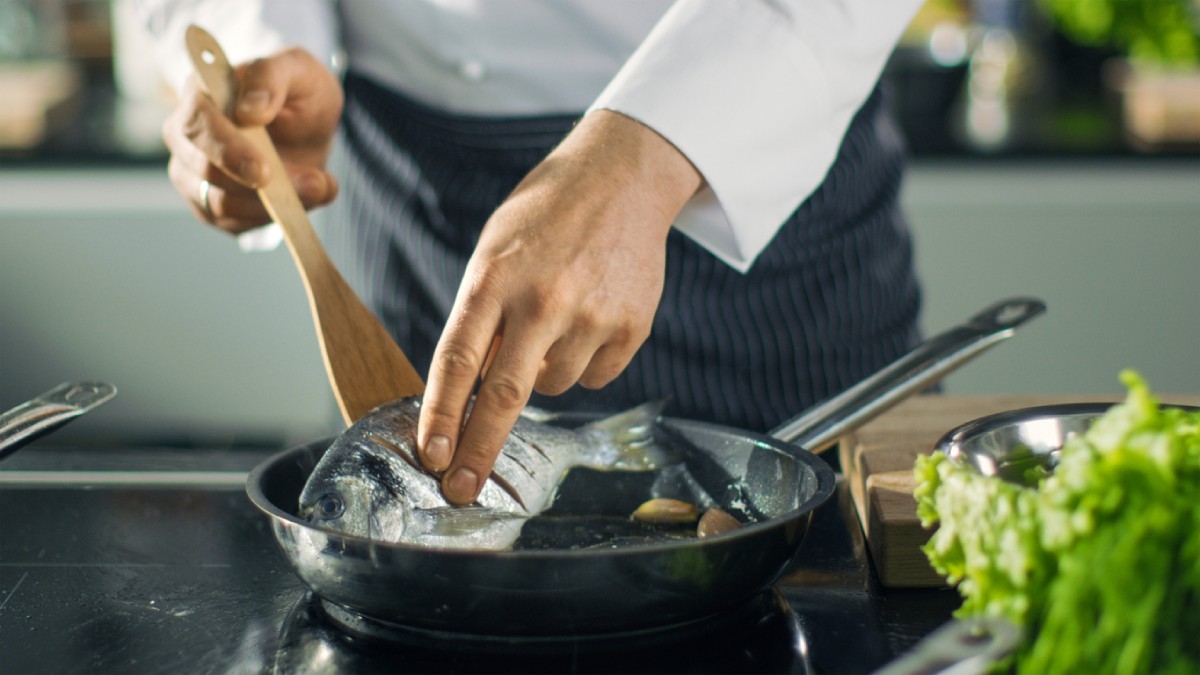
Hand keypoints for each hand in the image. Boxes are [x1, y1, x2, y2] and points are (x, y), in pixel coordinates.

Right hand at [162, 47, 342, 233]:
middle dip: (254, 188)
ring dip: (272, 206)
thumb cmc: (295, 90)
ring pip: (218, 204)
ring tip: (318, 187)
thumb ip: (272, 78)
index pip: (196, 122)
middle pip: (201, 170)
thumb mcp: (297, 70)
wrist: (303, 124)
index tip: (263, 171)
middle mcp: (185, 135)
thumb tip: (250, 111)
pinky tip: (301, 200)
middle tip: (309, 186)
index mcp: (199, 93)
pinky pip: (233, 223)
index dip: (226, 150)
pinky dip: (271, 218)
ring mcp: (191, 172)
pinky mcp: (209, 204)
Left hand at [416, 109, 702, 504]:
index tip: (431, 456)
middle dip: (478, 451)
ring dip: (542, 373)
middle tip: (460, 491)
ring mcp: (593, 315)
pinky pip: (595, 376)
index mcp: (496, 277)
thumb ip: (482, 317)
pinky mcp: (632, 326)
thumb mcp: (496, 251)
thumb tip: (472, 392)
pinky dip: (584, 361)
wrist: (623, 176)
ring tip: (554, 318)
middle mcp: (544, 299)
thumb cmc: (545, 216)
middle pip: (506, 396)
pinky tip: (589, 317)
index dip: (441, 415)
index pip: (458, 359)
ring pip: (553, 386)